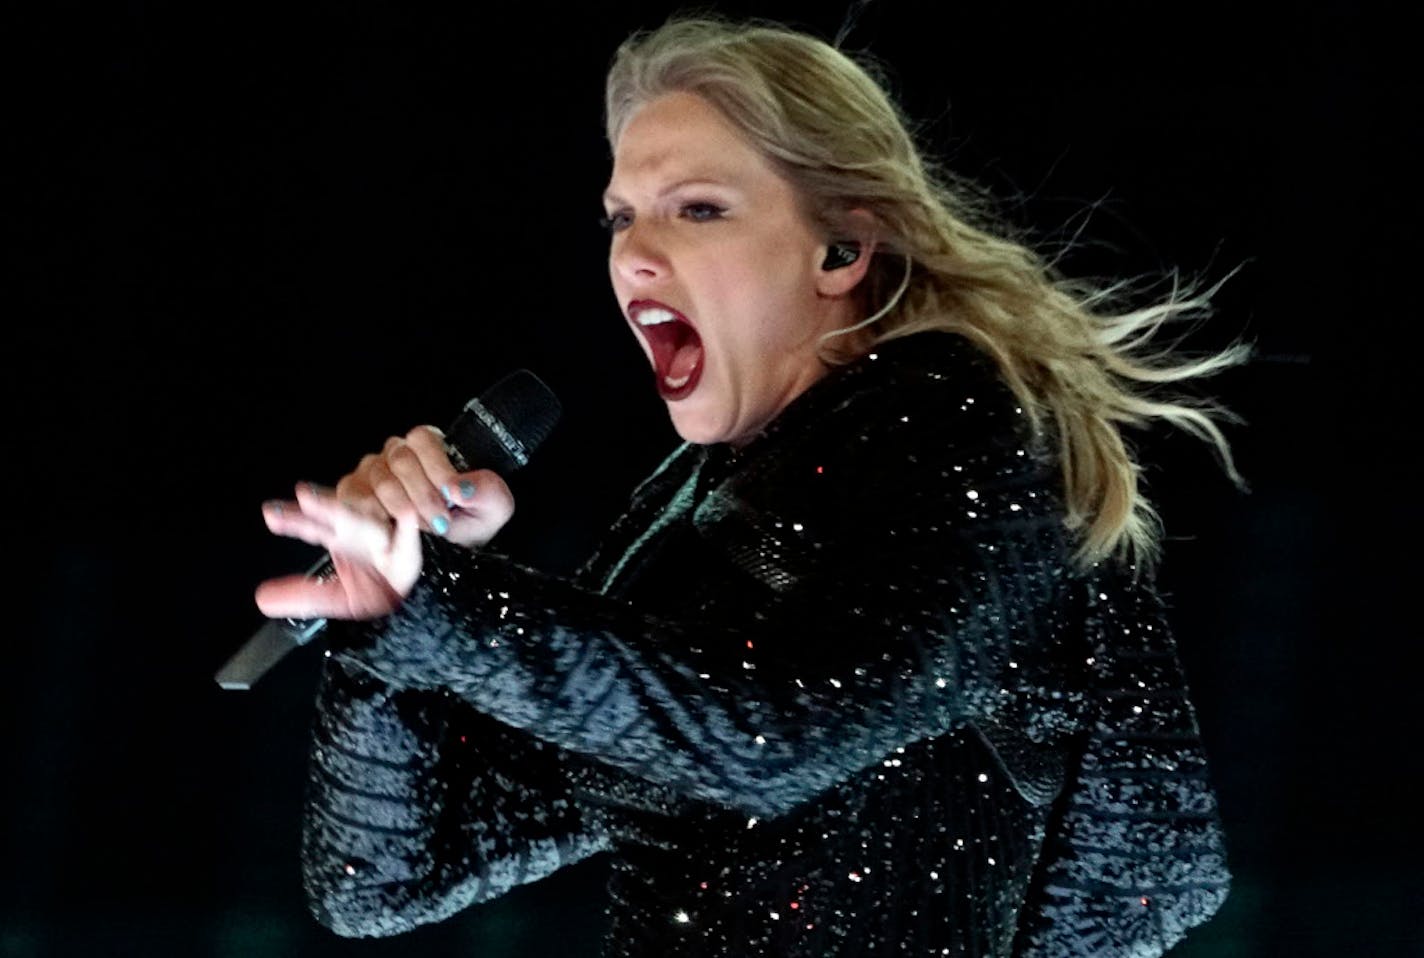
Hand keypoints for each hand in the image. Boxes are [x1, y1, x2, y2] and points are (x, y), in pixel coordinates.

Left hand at [255, 482, 420, 619]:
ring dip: (361, 510)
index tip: (270, 514)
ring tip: (347, 507)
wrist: (423, 597)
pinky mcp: (414, 545)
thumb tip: (260, 598)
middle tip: (304, 496)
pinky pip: (411, 533)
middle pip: (342, 515)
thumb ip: (302, 596)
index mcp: (342, 537)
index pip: (313, 526)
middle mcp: (363, 529)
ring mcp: (389, 535)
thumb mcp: (339, 597)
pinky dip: (409, 526)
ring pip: (375, 519)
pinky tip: (407, 515)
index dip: (294, 520)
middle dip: (325, 506)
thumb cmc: (381, 589)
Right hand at [338, 425, 515, 548]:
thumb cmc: (470, 520)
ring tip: (420, 532)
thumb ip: (485, 491)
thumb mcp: (493, 507)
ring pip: (380, 481)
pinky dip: (372, 516)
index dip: (437, 470)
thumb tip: (459, 488)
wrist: (448, 549)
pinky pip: (353, 496)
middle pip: (401, 461)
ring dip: (402, 509)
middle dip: (423, 496)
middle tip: (439, 523)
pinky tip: (391, 532)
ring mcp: (371, 470)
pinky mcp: (352, 491)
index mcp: (429, 445)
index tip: (451, 498)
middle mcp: (396, 452)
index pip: (423, 441)